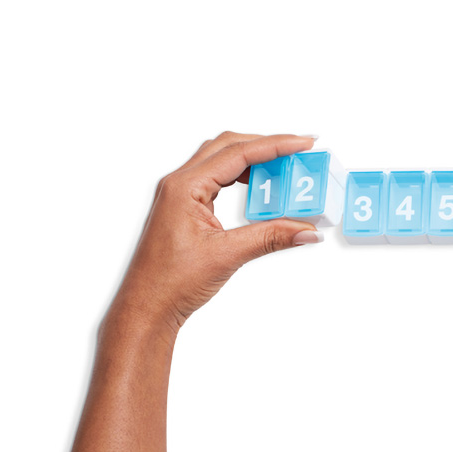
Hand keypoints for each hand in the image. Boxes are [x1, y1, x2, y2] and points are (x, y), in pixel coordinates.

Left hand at [104, 131, 321, 333]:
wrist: (146, 308)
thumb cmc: (170, 283)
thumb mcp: (227, 256)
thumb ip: (270, 237)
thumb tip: (306, 231)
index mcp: (184, 187)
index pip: (237, 153)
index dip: (275, 145)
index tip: (303, 143)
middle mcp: (179, 184)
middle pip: (228, 147)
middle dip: (266, 144)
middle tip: (299, 150)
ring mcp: (180, 194)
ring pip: (221, 161)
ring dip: (254, 160)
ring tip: (284, 168)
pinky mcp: (184, 207)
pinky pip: (216, 179)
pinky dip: (241, 177)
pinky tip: (260, 188)